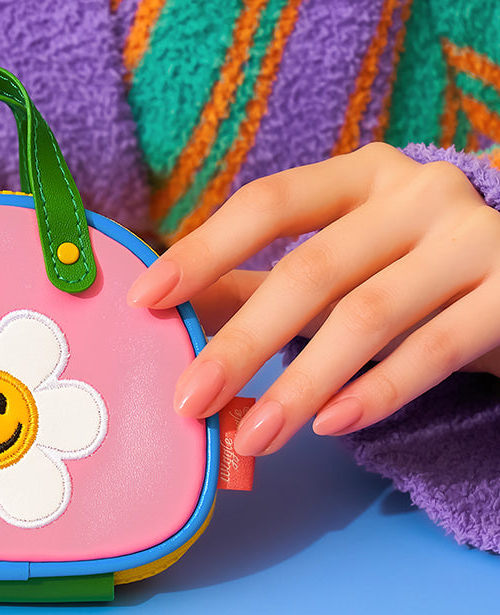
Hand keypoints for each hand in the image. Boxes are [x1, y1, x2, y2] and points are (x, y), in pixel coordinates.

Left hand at [127, 143, 499, 455]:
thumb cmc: (416, 273)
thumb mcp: (343, 265)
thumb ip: (264, 283)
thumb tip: (171, 312)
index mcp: (360, 177)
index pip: (268, 204)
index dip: (204, 250)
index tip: (146, 300)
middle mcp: (416, 193)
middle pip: (310, 270)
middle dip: (241, 342)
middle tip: (188, 400)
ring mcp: (471, 238)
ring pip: (365, 317)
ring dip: (300, 385)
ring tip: (253, 436)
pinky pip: (433, 348)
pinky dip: (376, 391)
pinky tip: (330, 425)